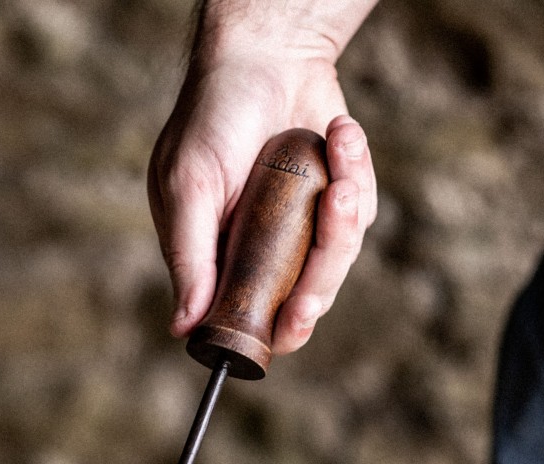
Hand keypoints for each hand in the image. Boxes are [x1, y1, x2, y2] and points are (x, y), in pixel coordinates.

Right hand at [148, 21, 376, 354]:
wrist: (265, 54)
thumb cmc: (212, 116)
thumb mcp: (188, 188)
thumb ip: (189, 257)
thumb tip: (182, 327)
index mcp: (214, 262)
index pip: (243, 321)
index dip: (272, 329)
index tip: (294, 314)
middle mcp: (257, 257)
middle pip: (300, 305)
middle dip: (322, 273)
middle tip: (331, 217)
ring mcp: (298, 234)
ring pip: (336, 264)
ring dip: (345, 211)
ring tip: (336, 149)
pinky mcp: (335, 206)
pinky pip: (361, 217)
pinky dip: (357, 172)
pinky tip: (337, 135)